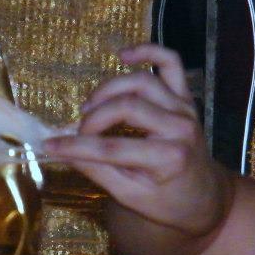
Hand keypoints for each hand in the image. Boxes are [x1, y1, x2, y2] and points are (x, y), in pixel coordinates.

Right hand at [44, 44, 226, 235]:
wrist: (205, 197)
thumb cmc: (167, 202)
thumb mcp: (130, 196)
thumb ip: (97, 171)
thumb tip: (60, 153)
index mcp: (168, 158)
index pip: (113, 148)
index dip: (76, 147)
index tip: (49, 146)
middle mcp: (180, 128)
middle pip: (128, 107)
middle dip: (94, 118)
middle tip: (79, 133)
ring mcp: (184, 109)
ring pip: (142, 81)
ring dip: (109, 90)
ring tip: (90, 108)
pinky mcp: (185, 97)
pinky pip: (170, 63)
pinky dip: (148, 52)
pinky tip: (123, 56)